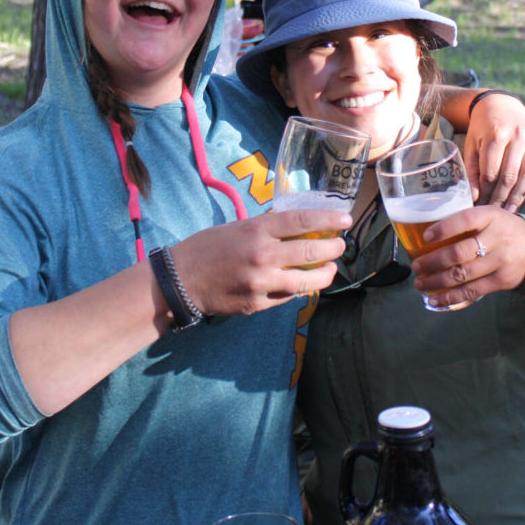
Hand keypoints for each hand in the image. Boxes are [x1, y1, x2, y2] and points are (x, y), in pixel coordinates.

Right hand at [170, 209, 348, 316]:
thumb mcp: (236, 227)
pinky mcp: (257, 304)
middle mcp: (262, 256)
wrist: (179, 281)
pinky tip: (304, 285)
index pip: (301, 221)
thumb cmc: (206, 248)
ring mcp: (261, 283)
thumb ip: (265, 229)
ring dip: (324, 275)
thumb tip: (295, 229)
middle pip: (309, 252)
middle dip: (332, 249)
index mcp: (256, 230)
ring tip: (331, 269)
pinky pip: (287, 297)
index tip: (344, 221)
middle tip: (341, 246)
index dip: (327, 220)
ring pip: (305, 282)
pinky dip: (299, 290)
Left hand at [409, 205, 524, 307]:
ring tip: (420, 283)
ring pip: (463, 274)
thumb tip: (428, 234)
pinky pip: (472, 291)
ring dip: (437, 281)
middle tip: (416, 266)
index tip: (425, 237)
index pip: (465, 220)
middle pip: (459, 252)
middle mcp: (497, 238)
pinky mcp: (502, 280)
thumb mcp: (491, 216)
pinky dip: (451, 297)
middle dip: (433, 261)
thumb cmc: (504, 230)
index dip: (444, 228)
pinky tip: (435, 300)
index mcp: (491, 216)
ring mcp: (501, 261)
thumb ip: (468, 222)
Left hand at [463, 92, 524, 210]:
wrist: (502, 105)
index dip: (487, 191)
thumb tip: (474, 197)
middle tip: (498, 212)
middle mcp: (517, 134)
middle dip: (503, 196)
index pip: (491, 171)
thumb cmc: (483, 128)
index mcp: (496, 134)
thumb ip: (473, 169)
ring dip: (520, 194)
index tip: (483, 206)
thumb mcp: (472, 144)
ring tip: (512, 209)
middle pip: (510, 174)